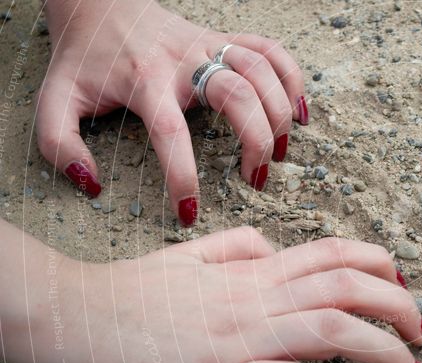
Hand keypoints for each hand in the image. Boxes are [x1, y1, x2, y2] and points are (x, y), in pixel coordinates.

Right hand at [6, 227, 421, 362]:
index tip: (406, 289)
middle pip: (350, 287)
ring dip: (388, 354)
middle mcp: (257, 296)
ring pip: (336, 330)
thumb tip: (276, 248)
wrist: (74, 318)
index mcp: (252, 269)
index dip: (381, 266)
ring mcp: (243, 335)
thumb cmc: (130, 291)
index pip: (334, 252)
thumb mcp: (188, 255)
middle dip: (402, 309)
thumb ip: (237, 244)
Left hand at [37, 0, 307, 225]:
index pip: (171, 133)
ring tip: (279, 153)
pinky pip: (271, 50)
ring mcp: (209, 45)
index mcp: (144, 81)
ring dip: (280, 114)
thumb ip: (59, 144)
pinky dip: (293, 79)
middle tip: (255, 179)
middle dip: (256, 141)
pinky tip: (298, 111)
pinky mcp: (225, 38)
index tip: (191, 212)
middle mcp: (184, 61)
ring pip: (261, 71)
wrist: (100, 4)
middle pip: (237, 95)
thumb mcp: (54, 99)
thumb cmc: (84, 59)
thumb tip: (92, 183)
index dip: (183, 176)